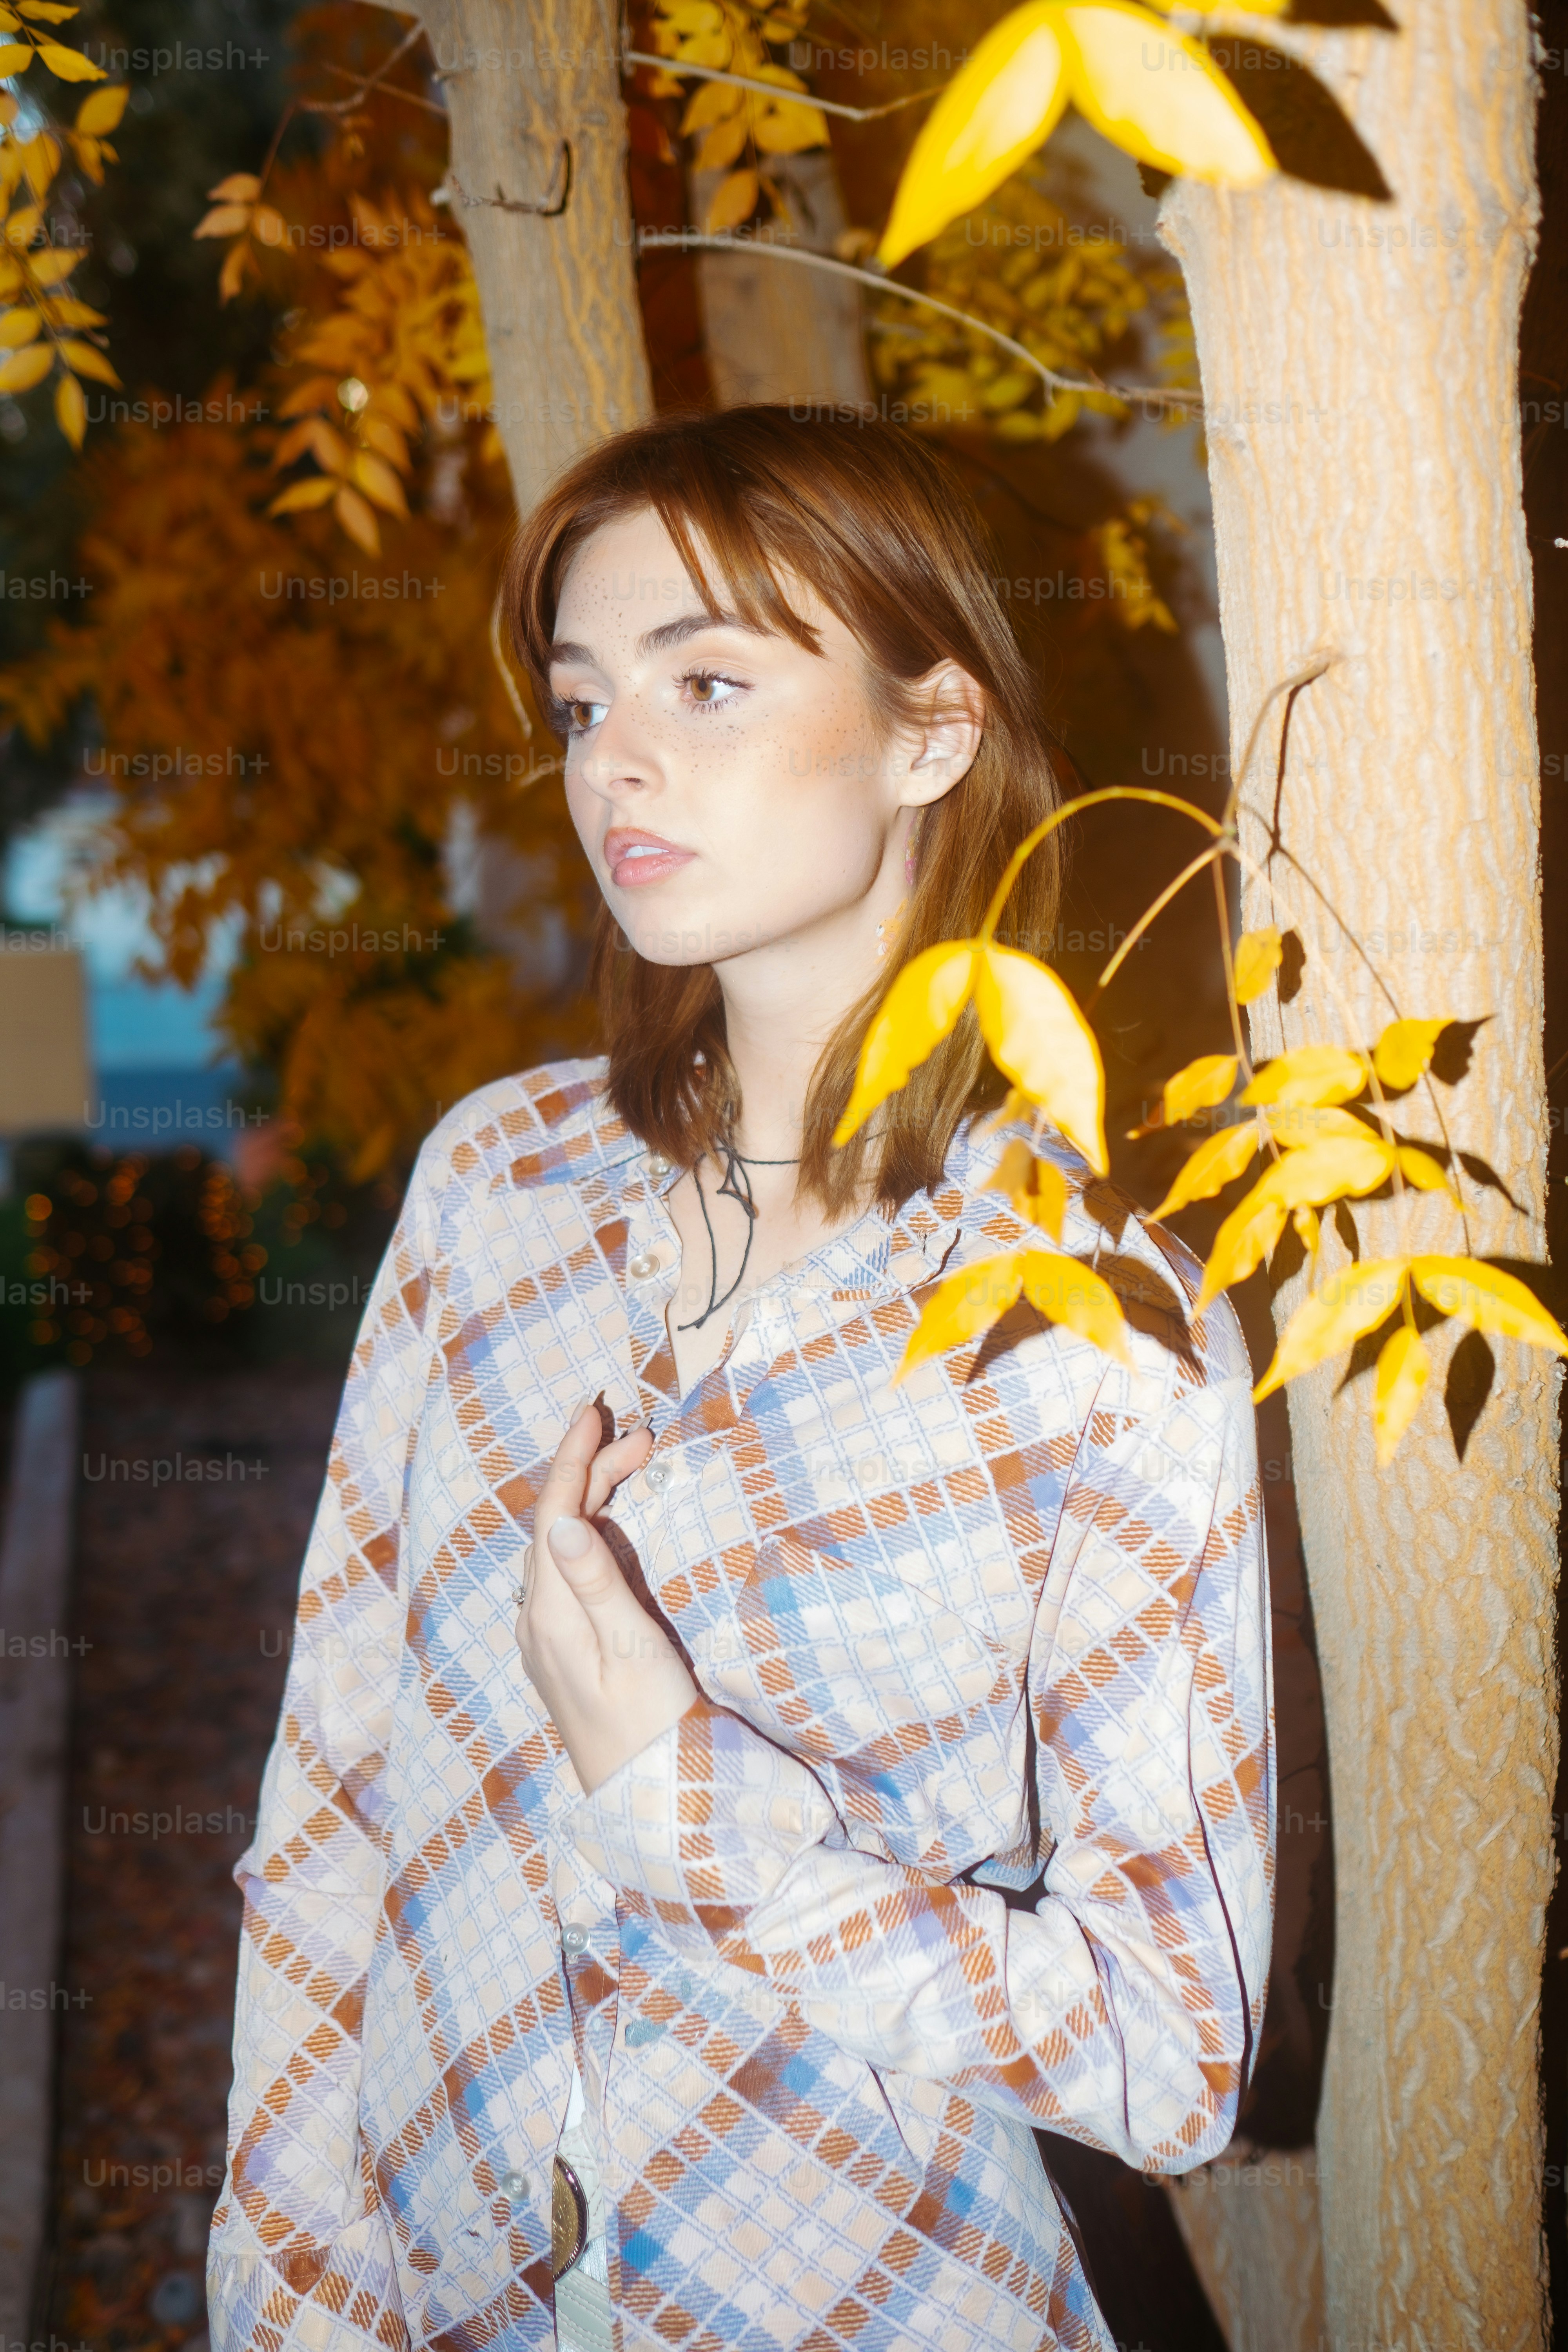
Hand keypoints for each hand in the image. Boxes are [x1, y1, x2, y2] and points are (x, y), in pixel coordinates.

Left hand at [515, 1401, 698, 1793]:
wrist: (647, 1800)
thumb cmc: (651, 1725)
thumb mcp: (633, 1650)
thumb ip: (599, 1584)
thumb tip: (566, 1521)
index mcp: (551, 1614)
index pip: (553, 1516)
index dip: (573, 1460)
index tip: (594, 1411)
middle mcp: (538, 1619)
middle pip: (555, 1524)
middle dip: (591, 1471)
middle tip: (644, 1437)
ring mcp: (548, 1637)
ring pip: (561, 1544)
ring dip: (593, 1498)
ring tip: (635, 1464)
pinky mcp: (565, 1649)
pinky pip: (568, 1570)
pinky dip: (592, 1531)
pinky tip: (613, 1524)